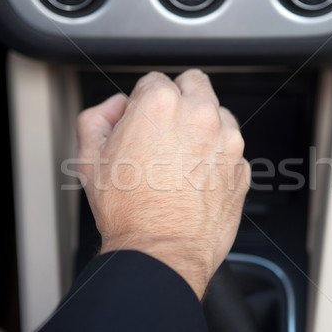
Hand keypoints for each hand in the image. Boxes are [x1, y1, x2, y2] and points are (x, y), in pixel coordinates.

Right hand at [77, 69, 249, 298]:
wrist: (162, 251)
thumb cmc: (130, 212)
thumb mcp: (89, 158)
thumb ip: (97, 117)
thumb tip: (114, 108)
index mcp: (161, 104)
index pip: (154, 80)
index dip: (141, 102)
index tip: (140, 121)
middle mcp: (200, 115)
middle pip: (193, 84)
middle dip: (178, 98)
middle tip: (163, 127)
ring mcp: (227, 140)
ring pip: (217, 113)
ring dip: (201, 124)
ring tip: (180, 157)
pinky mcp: (242, 166)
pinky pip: (230, 147)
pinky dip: (216, 154)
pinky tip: (196, 177)